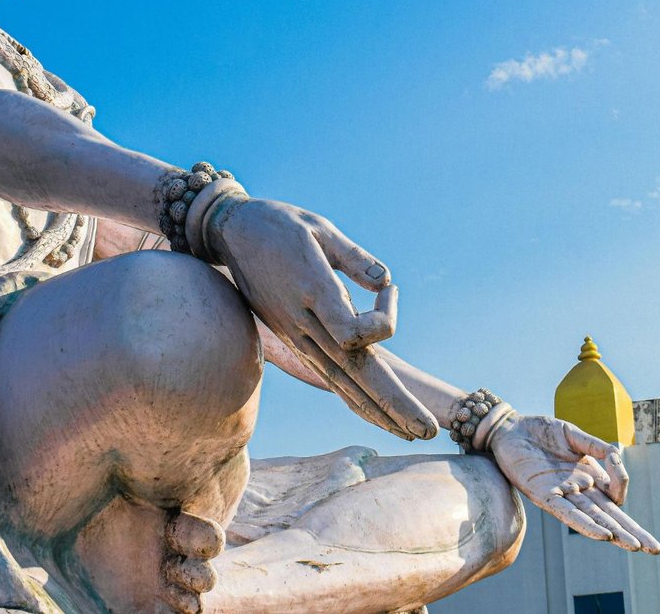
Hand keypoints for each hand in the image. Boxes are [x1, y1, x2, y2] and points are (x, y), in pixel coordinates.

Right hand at [209, 197, 436, 439]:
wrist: (231, 235)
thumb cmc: (280, 225)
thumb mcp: (320, 228)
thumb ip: (354, 257)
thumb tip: (385, 281)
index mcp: (311, 292)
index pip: (355, 332)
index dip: (385, 316)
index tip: (388, 288)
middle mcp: (304, 324)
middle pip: (356, 374)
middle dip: (394, 404)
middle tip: (428, 431)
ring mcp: (298, 338)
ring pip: (343, 385)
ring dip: (381, 413)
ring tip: (412, 434)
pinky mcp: (296, 343)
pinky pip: (331, 379)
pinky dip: (357, 401)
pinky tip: (378, 417)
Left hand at [488, 414, 659, 553]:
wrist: (508, 427)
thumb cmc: (539, 431)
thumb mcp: (573, 434)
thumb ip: (597, 446)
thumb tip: (618, 455)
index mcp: (588, 476)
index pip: (614, 494)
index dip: (623, 485)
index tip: (615, 461)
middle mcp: (578, 490)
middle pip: (610, 516)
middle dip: (633, 532)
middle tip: (656, 550)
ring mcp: (562, 494)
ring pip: (593, 518)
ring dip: (614, 533)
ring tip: (634, 546)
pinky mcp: (542, 494)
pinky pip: (567, 513)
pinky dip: (585, 525)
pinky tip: (602, 535)